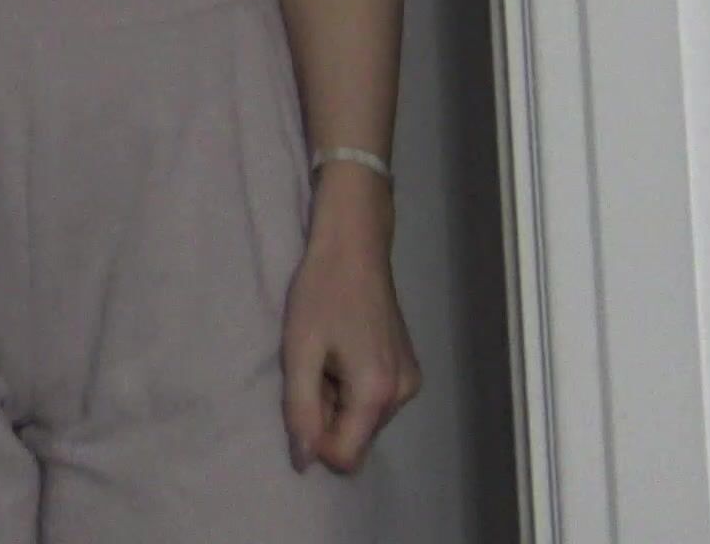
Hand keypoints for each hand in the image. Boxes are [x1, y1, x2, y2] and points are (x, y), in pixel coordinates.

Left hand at [280, 184, 419, 473]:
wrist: (354, 246)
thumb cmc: (320, 293)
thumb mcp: (299, 351)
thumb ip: (300, 411)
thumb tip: (304, 463)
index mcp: (376, 393)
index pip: (345, 457)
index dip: (315, 439)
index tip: (302, 397)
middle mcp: (402, 395)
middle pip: (356, 439)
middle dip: (327, 416)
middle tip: (313, 367)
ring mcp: (410, 382)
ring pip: (364, 421)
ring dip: (338, 401)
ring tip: (327, 356)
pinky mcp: (409, 370)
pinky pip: (374, 401)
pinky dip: (352, 388)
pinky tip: (342, 351)